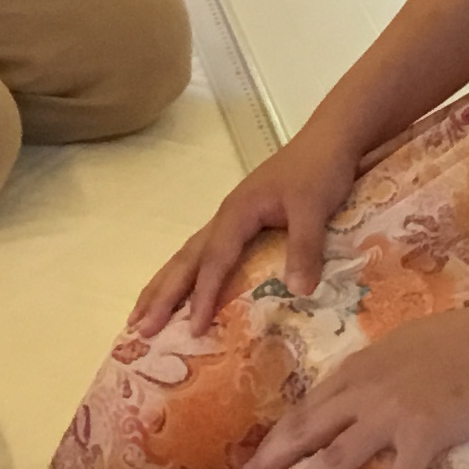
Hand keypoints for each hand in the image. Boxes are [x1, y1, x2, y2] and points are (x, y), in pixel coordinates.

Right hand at [131, 132, 361, 339]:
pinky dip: (187, 275)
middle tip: (139, 328)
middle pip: (186, 259)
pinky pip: (205, 253)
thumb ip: (304, 247)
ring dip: (164, 285)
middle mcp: (226, 217)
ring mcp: (231, 219)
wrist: (328, 139)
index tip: (192, 328)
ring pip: (188, 255)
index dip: (202, 295)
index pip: (214, 260)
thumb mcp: (314, 207)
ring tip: (140, 315)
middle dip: (161, 294)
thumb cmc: (319, 170)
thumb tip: (297, 291)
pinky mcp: (242, 221)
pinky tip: (182, 289)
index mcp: (237, 213)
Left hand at [223, 306, 468, 468]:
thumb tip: (357, 391)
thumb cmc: (461, 338)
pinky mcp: (424, 435)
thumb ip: (374, 372)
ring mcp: (390, 415)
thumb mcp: (401, 346)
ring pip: (331, 460)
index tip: (248, 464)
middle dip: (263, 467)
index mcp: (356, 371)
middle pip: (300, 434)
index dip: (273, 440)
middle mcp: (362, 393)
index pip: (303, 411)